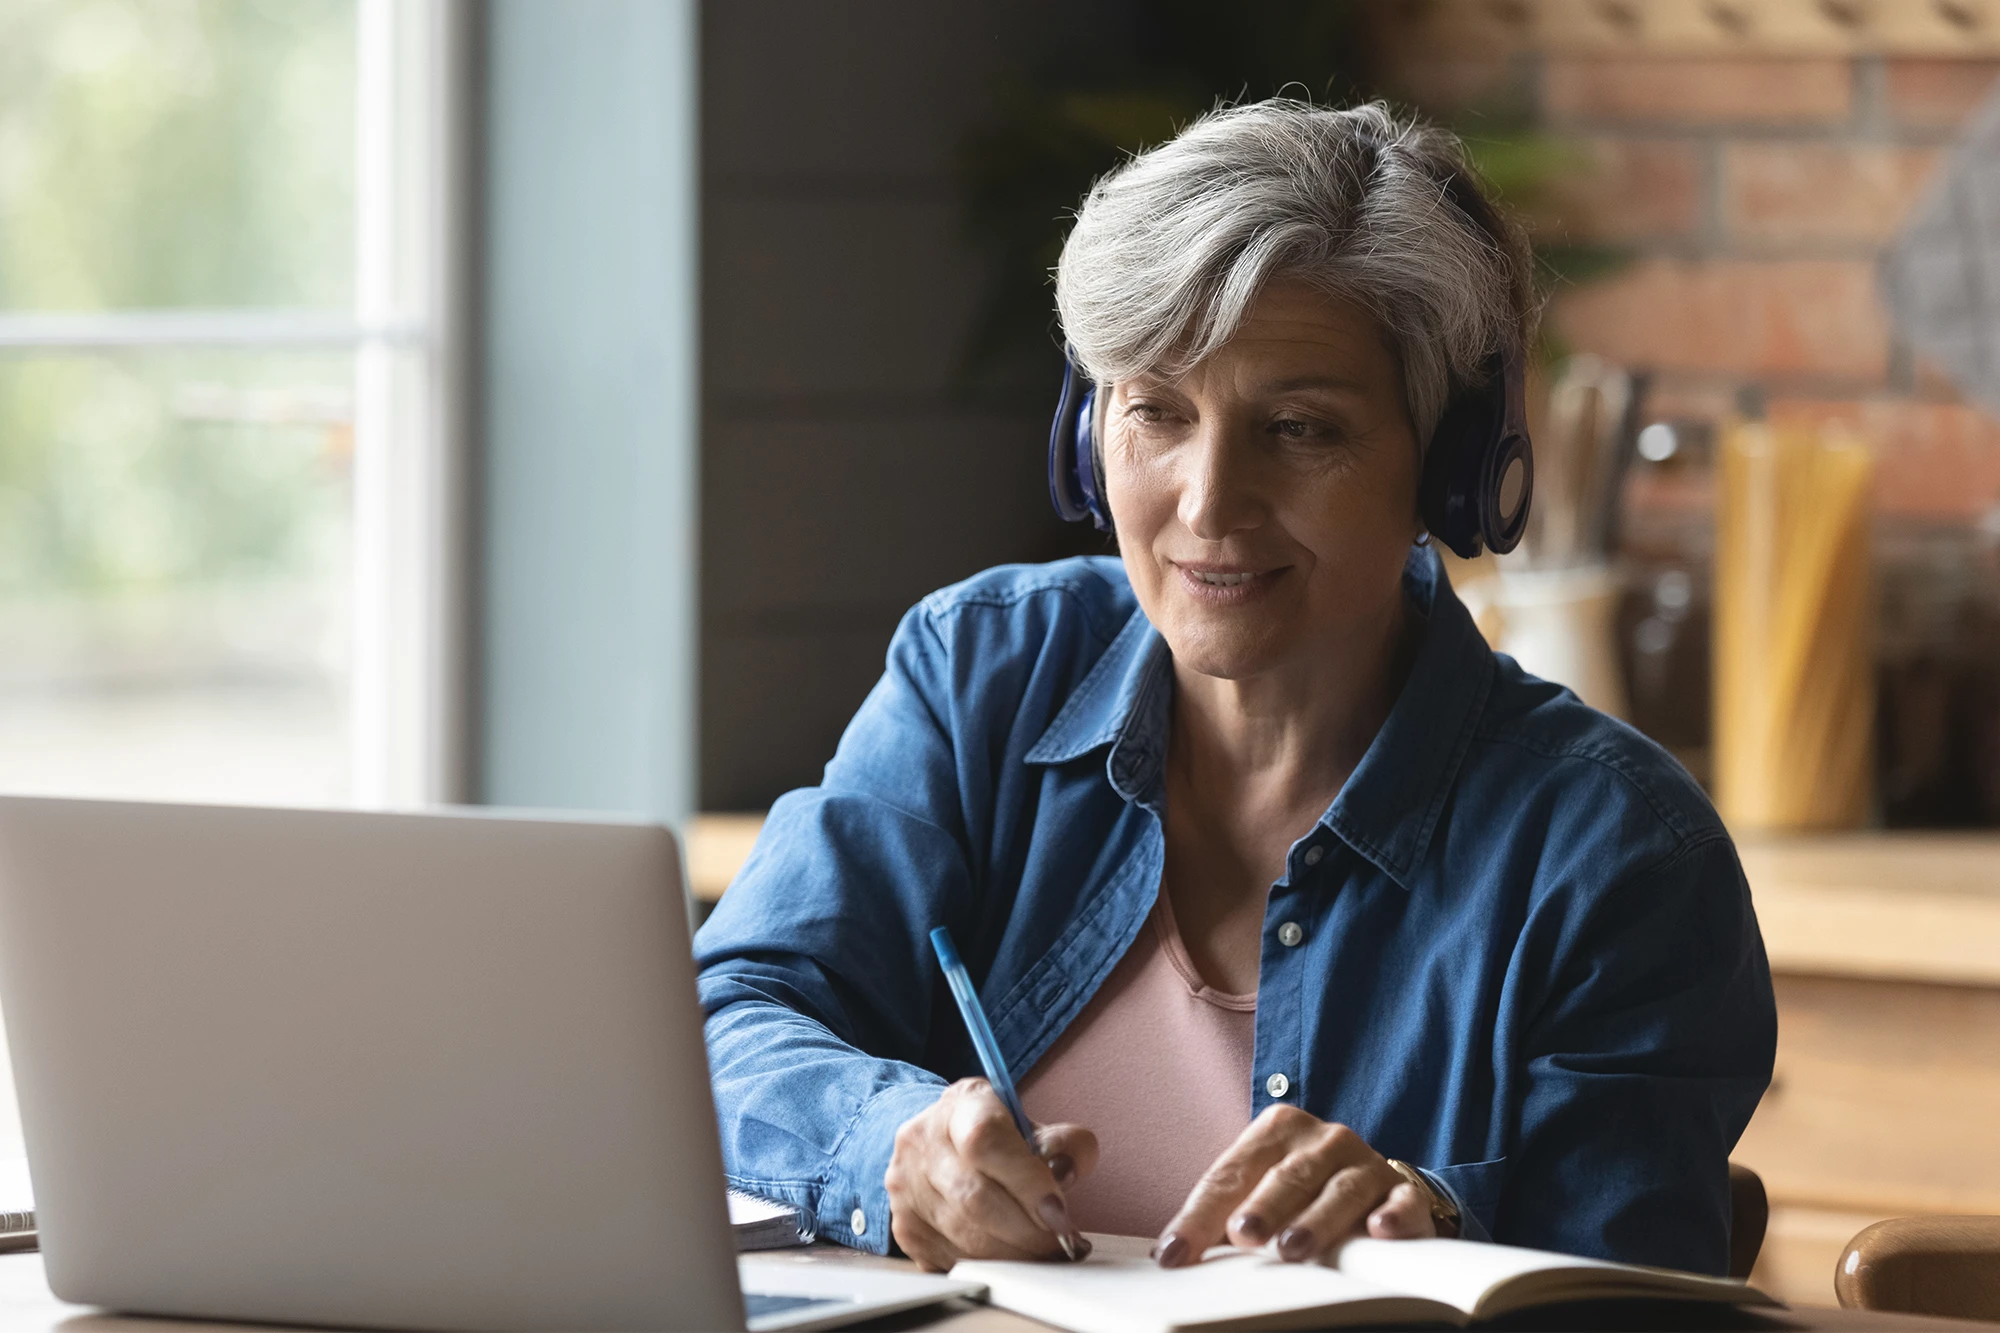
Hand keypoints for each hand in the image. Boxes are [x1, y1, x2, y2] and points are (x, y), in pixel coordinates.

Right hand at [885, 1078, 1097, 1270]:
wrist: (942, 1148)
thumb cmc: (999, 1140)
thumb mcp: (1036, 1127)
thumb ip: (1066, 1145)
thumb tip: (1066, 1173)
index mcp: (961, 1105)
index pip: (985, 1140)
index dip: (1026, 1181)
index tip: (1059, 1212)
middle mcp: (923, 1141)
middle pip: (975, 1197)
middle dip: (1028, 1230)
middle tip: (1061, 1241)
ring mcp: (907, 1186)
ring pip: (964, 1235)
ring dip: (1015, 1253)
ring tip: (1044, 1251)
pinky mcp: (907, 1227)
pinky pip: (953, 1259)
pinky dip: (992, 1266)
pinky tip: (1014, 1258)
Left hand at [1155, 1106, 1437, 1266]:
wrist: (1379, 1188)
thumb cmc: (1304, 1193)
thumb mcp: (1261, 1191)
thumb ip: (1223, 1214)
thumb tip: (1171, 1254)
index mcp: (1276, 1130)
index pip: (1230, 1174)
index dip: (1199, 1215)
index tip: (1174, 1255)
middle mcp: (1322, 1138)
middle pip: (1285, 1176)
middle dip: (1261, 1207)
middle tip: (1240, 1235)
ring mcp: (1365, 1163)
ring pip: (1339, 1189)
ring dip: (1316, 1219)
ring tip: (1293, 1248)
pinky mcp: (1403, 1192)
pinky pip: (1400, 1202)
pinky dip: (1392, 1216)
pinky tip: (1378, 1231)